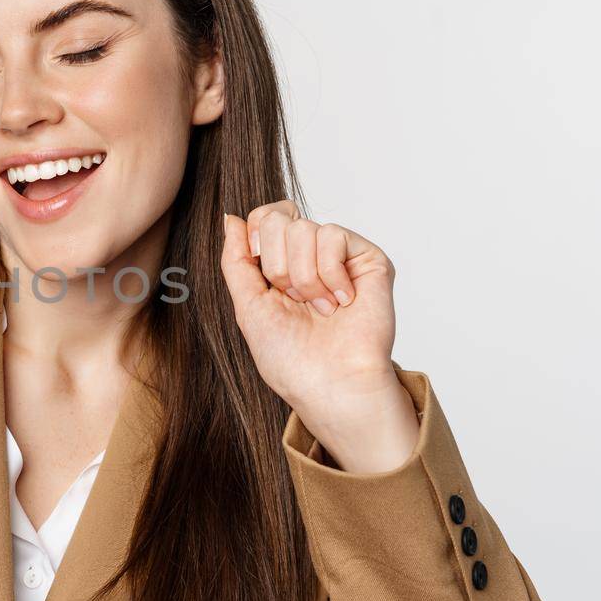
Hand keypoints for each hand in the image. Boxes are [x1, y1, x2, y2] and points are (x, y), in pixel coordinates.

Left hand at [220, 201, 416, 472]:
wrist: (331, 384)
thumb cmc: (291, 358)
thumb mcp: (248, 306)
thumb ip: (236, 261)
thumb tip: (231, 219)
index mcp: (280, 264)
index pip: (264, 217)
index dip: (257, 235)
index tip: (261, 270)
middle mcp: (309, 255)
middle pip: (277, 218)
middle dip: (277, 266)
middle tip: (295, 300)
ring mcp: (340, 256)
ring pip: (304, 228)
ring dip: (304, 278)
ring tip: (319, 308)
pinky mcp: (368, 259)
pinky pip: (334, 236)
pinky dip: (330, 275)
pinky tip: (341, 302)